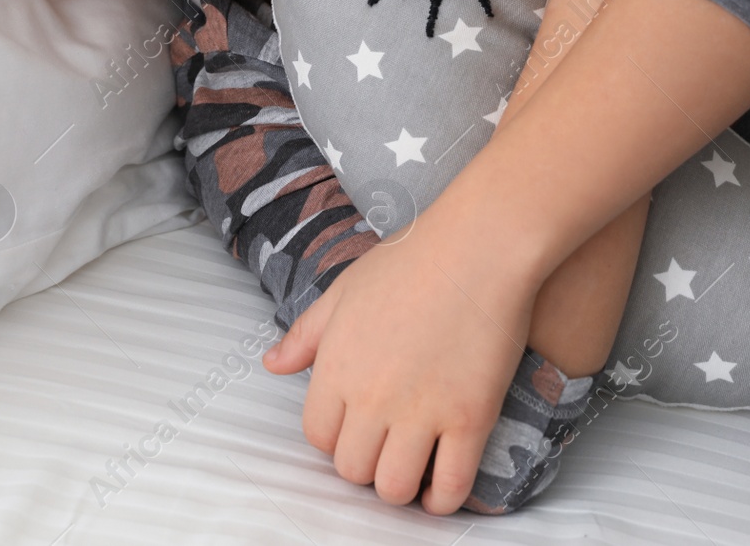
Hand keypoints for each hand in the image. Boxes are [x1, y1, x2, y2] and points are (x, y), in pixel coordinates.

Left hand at [261, 201, 540, 513]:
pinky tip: (441, 491)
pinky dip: (442, 499)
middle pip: (351, 468)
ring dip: (399, 488)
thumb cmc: (411, 261)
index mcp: (337, 368)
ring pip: (394, 487)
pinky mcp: (469, 419)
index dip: (333, 438)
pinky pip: (450, 484)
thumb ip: (305, 335)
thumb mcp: (342, 292)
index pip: (318, 435)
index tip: (352, 430)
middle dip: (364, 465)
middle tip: (382, 451)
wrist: (477, 250)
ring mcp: (422, 412)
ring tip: (409, 473)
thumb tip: (272, 364)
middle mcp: (372, 397)